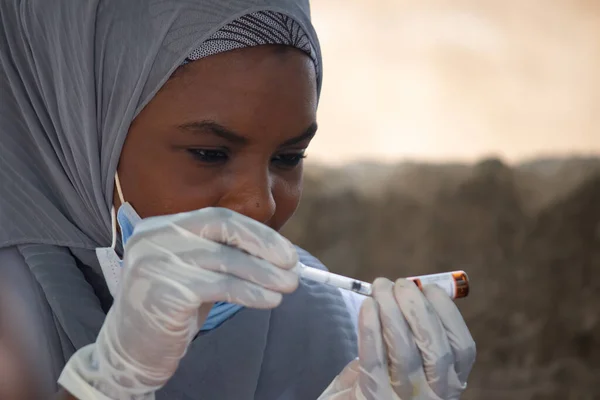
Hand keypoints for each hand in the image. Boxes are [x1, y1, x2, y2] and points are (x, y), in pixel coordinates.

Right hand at [58, 207, 298, 399]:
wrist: (131, 350)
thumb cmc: (172, 308)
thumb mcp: (197, 272)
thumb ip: (226, 254)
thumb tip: (279, 251)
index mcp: (162, 226)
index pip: (218, 217)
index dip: (257, 233)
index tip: (286, 251)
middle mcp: (154, 237)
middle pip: (222, 228)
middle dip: (264, 246)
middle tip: (293, 266)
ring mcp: (155, 261)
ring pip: (224, 259)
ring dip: (264, 273)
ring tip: (288, 286)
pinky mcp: (164, 290)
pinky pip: (219, 287)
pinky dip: (251, 292)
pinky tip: (270, 301)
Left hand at [319, 278, 475, 399]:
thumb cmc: (386, 378)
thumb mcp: (411, 360)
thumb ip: (417, 330)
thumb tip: (414, 289)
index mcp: (450, 382)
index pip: (462, 348)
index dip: (448, 314)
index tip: (430, 287)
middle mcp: (433, 395)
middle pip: (435, 350)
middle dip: (418, 309)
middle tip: (399, 283)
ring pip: (404, 353)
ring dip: (392, 312)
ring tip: (379, 288)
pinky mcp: (373, 399)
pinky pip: (374, 360)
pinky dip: (371, 329)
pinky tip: (367, 306)